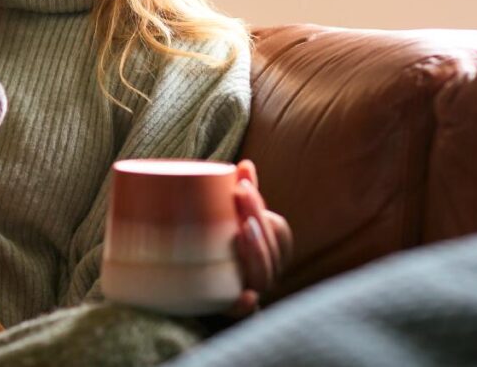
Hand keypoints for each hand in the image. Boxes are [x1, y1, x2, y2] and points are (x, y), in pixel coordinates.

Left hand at [228, 159, 292, 317]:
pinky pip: (246, 312)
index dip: (261, 208)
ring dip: (257, 253)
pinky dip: (247, 305)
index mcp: (272, 248)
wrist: (200, 285)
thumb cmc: (224, 243)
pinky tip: (244, 296)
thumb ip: (242, 192)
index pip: (276, 228)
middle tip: (239, 198)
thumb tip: (244, 164)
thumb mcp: (233, 217)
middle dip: (258, 221)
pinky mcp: (234, 310)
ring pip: (263, 275)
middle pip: (271, 249)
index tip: (241, 187)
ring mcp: (254, 290)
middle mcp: (268, 270)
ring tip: (242, 231)